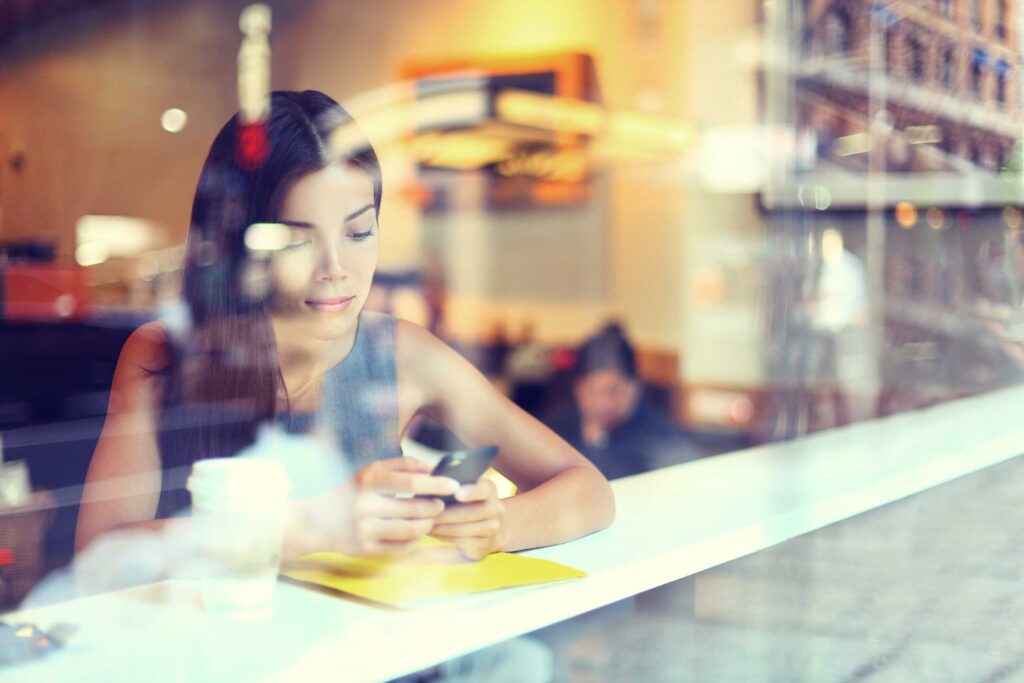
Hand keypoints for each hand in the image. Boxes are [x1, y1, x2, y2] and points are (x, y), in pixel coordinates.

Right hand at [298, 457, 459, 557]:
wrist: (314, 522)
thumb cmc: (350, 492)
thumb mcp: (368, 473)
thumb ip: (399, 466)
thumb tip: (429, 467)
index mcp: (367, 482)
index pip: (409, 483)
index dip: (435, 484)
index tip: (453, 485)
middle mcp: (364, 506)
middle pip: (414, 509)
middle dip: (434, 507)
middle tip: (440, 505)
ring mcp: (364, 530)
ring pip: (411, 531)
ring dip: (426, 525)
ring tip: (429, 519)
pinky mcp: (364, 550)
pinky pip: (401, 548)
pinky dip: (413, 540)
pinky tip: (414, 533)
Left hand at [429, 477, 506, 559]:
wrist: (487, 525)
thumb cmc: (464, 501)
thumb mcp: (463, 488)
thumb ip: (450, 485)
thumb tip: (429, 483)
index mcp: (489, 489)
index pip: (483, 489)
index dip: (472, 492)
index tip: (458, 494)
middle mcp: (496, 508)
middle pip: (468, 512)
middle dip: (443, 514)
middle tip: (422, 513)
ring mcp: (492, 528)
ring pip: (461, 528)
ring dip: (439, 527)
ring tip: (422, 523)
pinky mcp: (484, 545)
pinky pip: (460, 541)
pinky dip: (442, 536)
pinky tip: (431, 532)